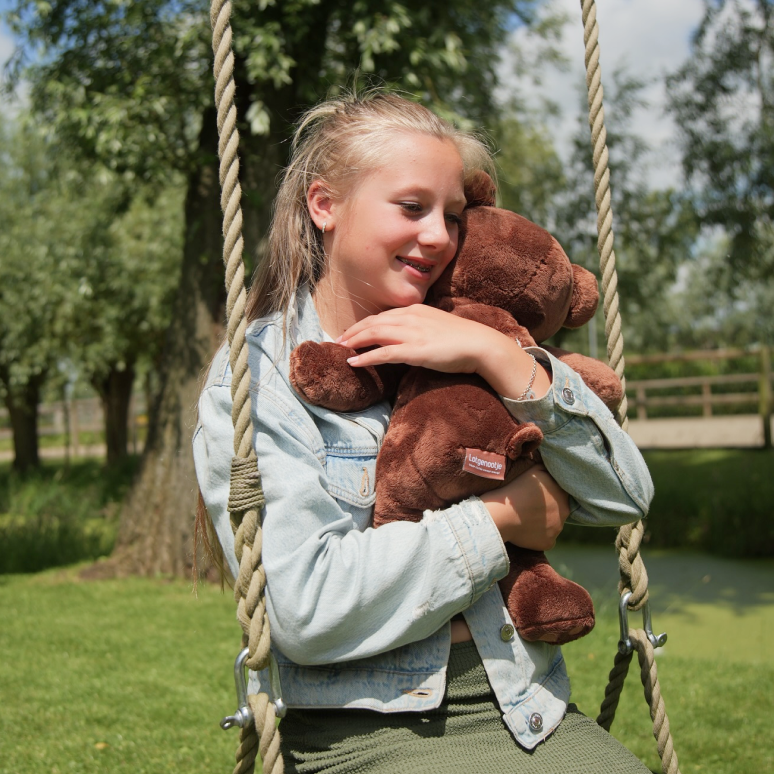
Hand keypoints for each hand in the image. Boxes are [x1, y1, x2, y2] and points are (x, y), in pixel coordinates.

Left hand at [338, 305, 549, 398]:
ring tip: (341, 348)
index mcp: (415, 310)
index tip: (351, 332)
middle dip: (353, 331)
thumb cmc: (462, 339)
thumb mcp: (436, 326)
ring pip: (374, 333)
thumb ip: (419, 328)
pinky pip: (384, 353)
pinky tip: (353, 362)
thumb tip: (406, 338)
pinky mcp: (415, 350)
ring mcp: (412, 333)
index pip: (382, 315)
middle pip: (373, 322)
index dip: (363, 324)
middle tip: (339, 340)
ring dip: (355, 341)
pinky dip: (366, 357)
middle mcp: (410, 317)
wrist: (481, 345)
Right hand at [481, 466, 569, 550]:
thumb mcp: (533, 471)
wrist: (500, 514)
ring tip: (525, 519)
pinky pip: (546, 539)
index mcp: (562, 493)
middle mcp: (564, 511)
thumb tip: (552, 470)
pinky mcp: (549, 543)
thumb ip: (547, 470)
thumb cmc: (514, 490)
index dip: (548, 494)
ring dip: (543, 523)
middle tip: (530, 507)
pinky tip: (525, 530)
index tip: (535, 495)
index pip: (560, 493)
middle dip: (548, 509)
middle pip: (558, 510)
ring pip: (553, 525)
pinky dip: (537, 536)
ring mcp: (557, 529)